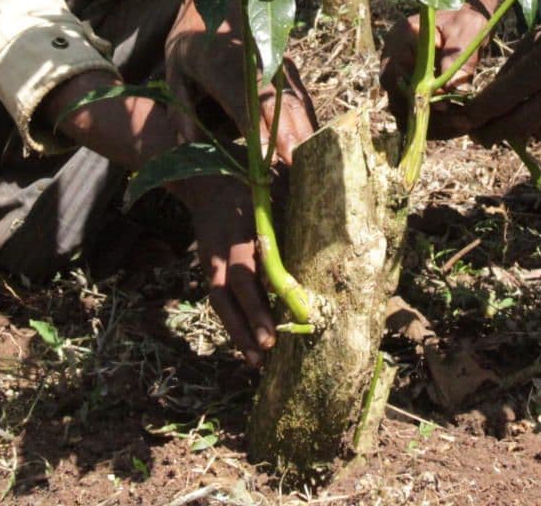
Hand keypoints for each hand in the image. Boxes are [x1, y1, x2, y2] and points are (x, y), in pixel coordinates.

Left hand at [165, 0, 316, 165]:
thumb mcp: (174, 71)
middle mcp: (256, 61)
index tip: (267, 162)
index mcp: (221, 63)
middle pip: (280, 103)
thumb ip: (181, 109)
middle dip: (292, 138)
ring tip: (314, 167)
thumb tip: (188, 146)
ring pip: (298, 101)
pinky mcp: (289, 66)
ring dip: (306, 134)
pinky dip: (308, 124)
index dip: (258, 132)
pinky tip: (313, 150)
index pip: (243, 102)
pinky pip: (302, 99)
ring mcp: (277, 62)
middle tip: (300, 173)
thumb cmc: (191, 40)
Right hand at [170, 174, 275, 366]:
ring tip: (256, 362)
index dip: (265, 296)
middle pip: (232, 291)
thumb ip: (294, 198)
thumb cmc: (250, 180)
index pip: (250, 269)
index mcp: (238, 227)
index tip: (291, 312)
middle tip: (268, 349)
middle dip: (250, 320)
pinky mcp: (210, 270)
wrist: (204, 178)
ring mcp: (211, 261)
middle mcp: (221, 249)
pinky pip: (220, 300)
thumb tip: (335, 210)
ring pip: (220, 301)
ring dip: (238, 332)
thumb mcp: (272, 182)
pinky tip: (248, 346)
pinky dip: (234, 323)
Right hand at [380, 0, 506, 125]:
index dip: (419, 97)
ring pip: (404, 111)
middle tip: (460, 124)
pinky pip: (413, 111)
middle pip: (397, 99)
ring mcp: (397, 73)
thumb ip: (459, 61)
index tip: (447, 105)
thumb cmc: (467, 18)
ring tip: (462, 126)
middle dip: (427, 117)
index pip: (397, 77)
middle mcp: (392, 56)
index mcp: (402, 37)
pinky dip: (433, 122)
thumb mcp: (468, 32)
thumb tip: (450, 95)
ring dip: (431, 124)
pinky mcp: (407, 85)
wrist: (464, 14)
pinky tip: (456, 123)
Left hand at [427, 0, 540, 143]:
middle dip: (491, 133)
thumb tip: (490, 100)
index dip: (474, 117)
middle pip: (514, 127)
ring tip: (528, 108)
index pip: (497, 101)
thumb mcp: (540, 36)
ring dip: (524, 126)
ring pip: (538, 134)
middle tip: (480, 133)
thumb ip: (514, 68)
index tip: (462, 122)